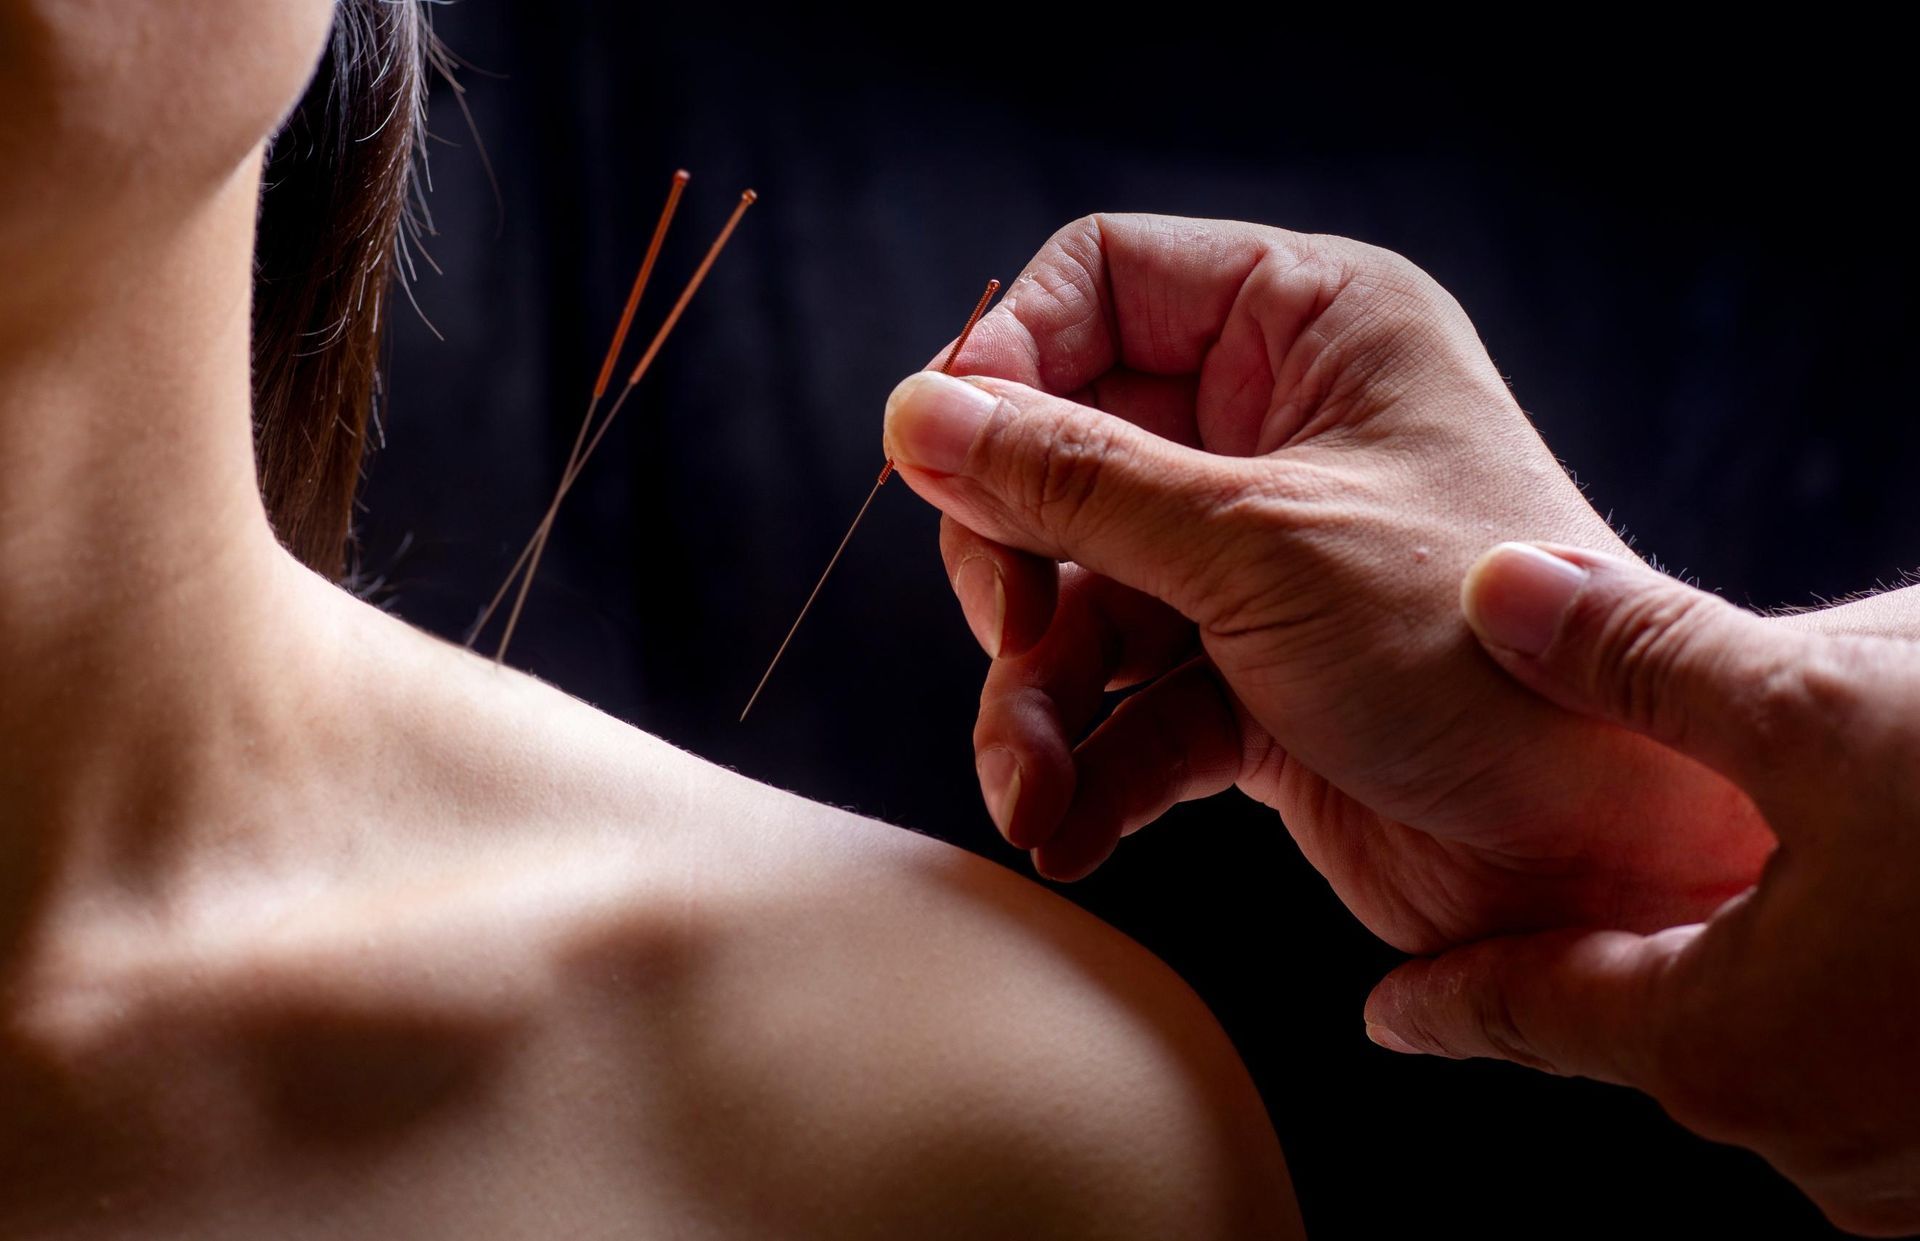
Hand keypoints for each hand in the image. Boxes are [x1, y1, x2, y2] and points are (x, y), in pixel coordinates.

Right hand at [882, 214, 1772, 950]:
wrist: (1606, 852)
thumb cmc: (1479, 655)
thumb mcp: (1256, 546)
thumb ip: (1073, 481)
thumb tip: (913, 414)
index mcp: (1310, 328)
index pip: (1100, 283)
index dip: (1007, 364)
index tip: (947, 463)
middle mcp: (1277, 429)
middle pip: (1061, 449)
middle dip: (1016, 560)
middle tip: (1010, 638)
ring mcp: (1256, 561)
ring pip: (1076, 593)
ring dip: (1034, 695)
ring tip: (1029, 783)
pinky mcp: (1248, 680)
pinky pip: (1120, 702)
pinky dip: (1085, 763)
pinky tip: (1066, 826)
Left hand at [1365, 542, 1919, 1235]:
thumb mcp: (1824, 707)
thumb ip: (1640, 660)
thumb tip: (1495, 587)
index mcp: (1728, 1043)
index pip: (1532, 1015)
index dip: (1449, 1000)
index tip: (1388, 1016)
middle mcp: (1817, 1135)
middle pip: (1656, 1043)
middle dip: (1601, 979)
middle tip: (1544, 944)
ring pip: (1781, 1066)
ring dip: (1741, 990)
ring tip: (1724, 922)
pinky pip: (1887, 1076)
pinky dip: (1847, 1006)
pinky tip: (1879, 930)